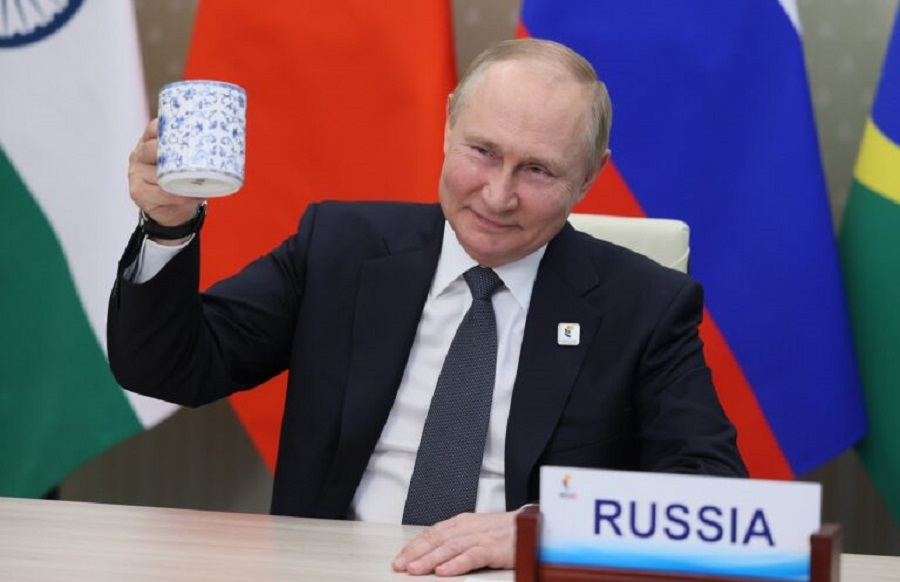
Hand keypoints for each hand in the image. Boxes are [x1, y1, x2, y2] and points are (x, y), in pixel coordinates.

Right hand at [129, 119, 201, 232]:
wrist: (171, 209)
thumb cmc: (178, 180)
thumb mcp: (180, 162)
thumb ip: (190, 150)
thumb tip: (224, 144)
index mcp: (147, 142)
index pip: (153, 129)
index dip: (167, 128)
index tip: (187, 130)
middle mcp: (138, 156)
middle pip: (151, 149)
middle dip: (171, 152)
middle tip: (195, 157)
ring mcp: (135, 174)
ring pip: (156, 173)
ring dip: (180, 176)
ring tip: (200, 179)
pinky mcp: (138, 192)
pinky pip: (162, 193)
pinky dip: (180, 196)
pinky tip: (195, 195)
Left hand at [392, 511, 516, 576]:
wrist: (529, 526)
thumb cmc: (502, 531)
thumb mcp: (475, 531)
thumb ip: (455, 540)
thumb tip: (432, 553)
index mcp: (461, 522)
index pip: (432, 533)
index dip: (414, 546)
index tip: (400, 558)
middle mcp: (467, 528)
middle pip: (436, 540)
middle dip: (416, 553)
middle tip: (400, 565)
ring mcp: (480, 537)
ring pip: (449, 548)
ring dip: (430, 559)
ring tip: (415, 570)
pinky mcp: (492, 549)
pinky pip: (471, 556)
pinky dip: (456, 564)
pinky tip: (444, 571)